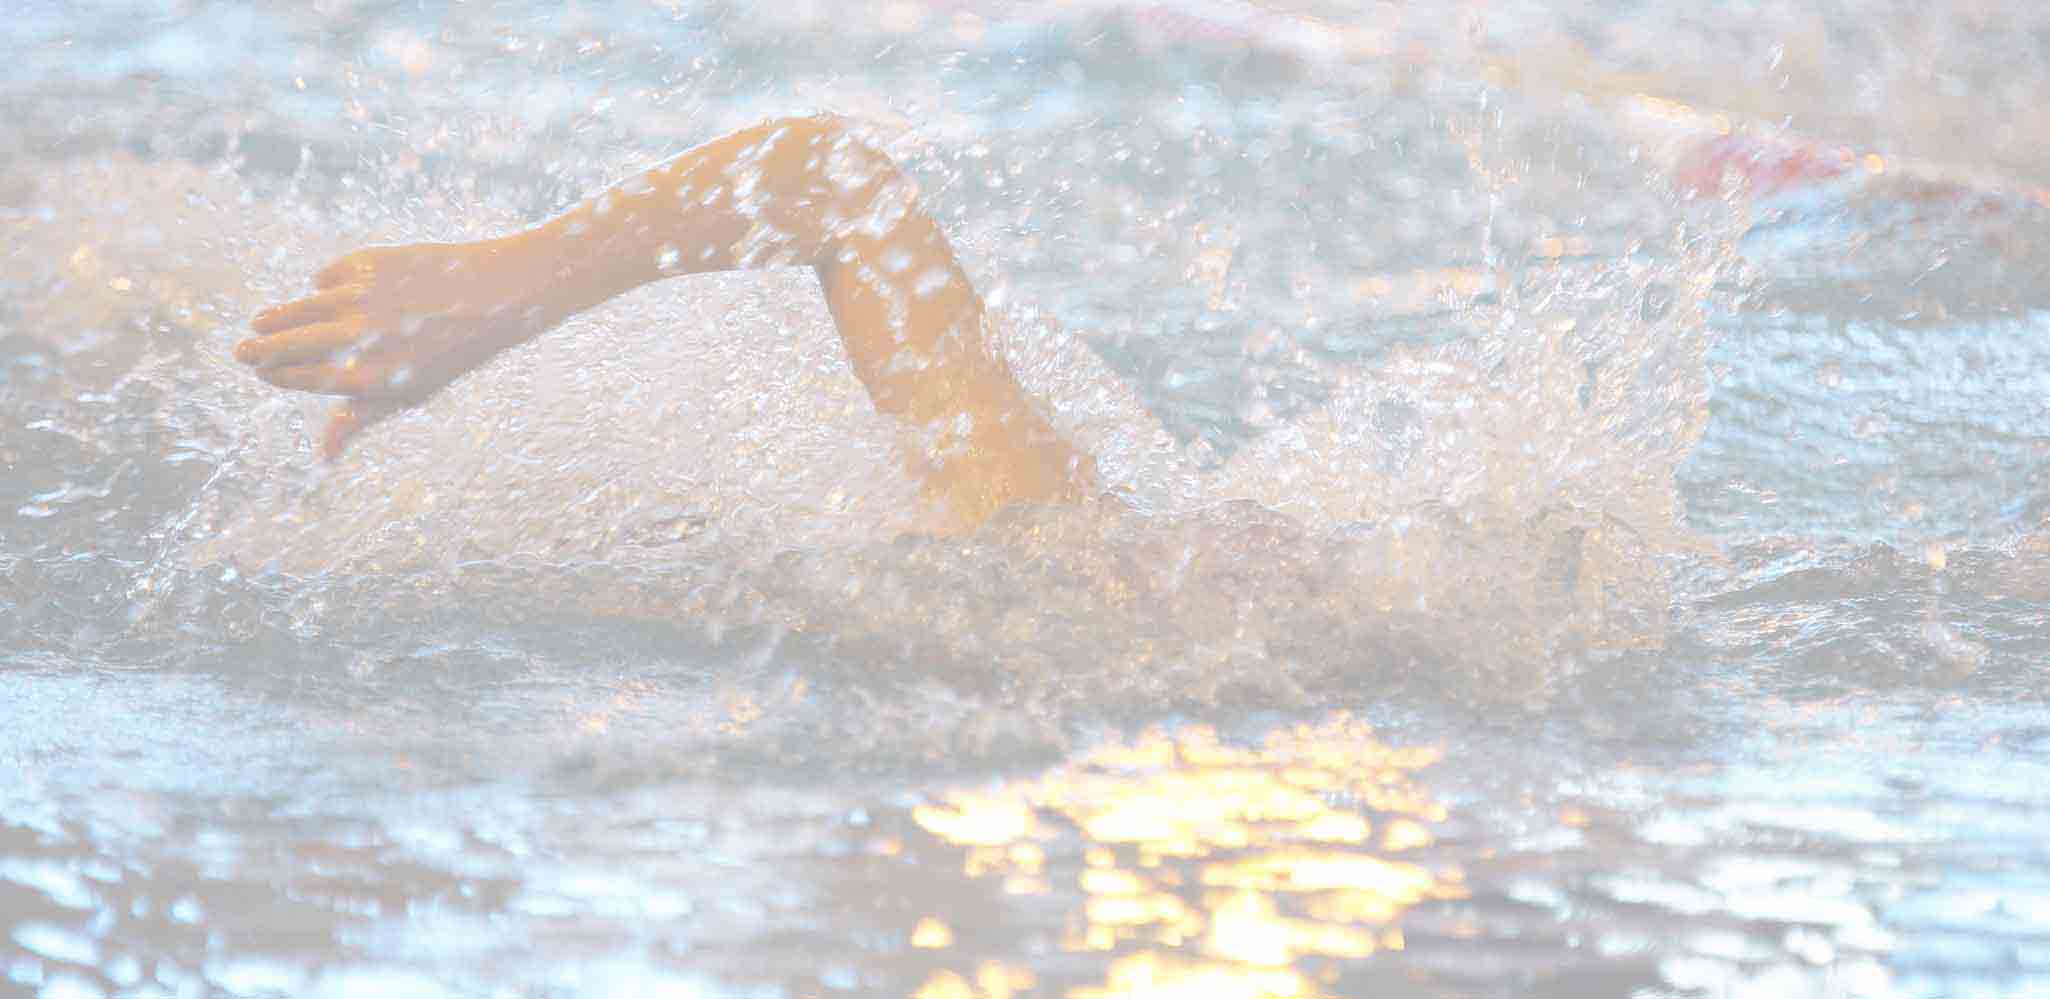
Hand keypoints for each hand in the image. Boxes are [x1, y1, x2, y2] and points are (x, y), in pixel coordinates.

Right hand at [236, 241, 542, 458]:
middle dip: (260, 350)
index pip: (305, 378)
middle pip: (291, 345)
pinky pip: (328, 277)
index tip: (262, 373)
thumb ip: (360, 419)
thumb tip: (323, 456)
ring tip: (260, 323)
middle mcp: (363, 339)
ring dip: (276, 318)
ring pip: (301, 308)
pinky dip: (324, 286)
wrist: (498, 295)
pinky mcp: (368, 265)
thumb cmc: (451, 353)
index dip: (278, 376)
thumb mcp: (411, 393)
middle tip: (240, 352)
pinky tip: (325, 293)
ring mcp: (363, 299)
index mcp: (372, 377)